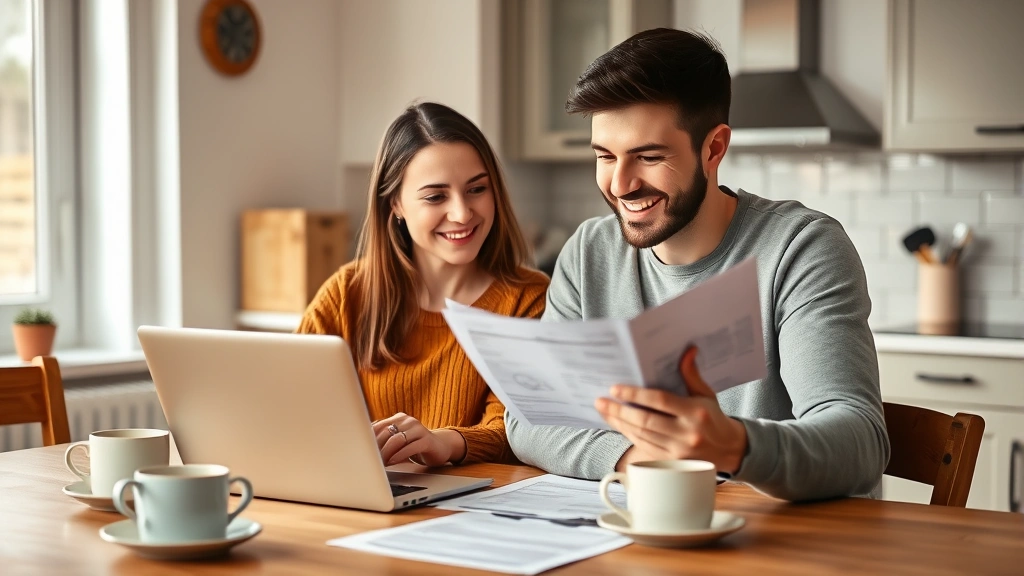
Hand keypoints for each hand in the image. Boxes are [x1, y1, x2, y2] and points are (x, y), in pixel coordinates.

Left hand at [371, 413, 464, 466]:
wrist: (440, 447)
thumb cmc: (415, 445)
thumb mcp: (399, 441)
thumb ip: (385, 440)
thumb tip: (364, 448)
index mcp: (399, 418)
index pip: (378, 426)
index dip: (369, 440)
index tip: (362, 452)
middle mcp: (409, 421)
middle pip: (386, 433)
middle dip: (376, 449)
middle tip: (370, 461)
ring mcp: (419, 429)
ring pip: (397, 440)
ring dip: (386, 453)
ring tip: (381, 463)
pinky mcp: (427, 440)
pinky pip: (410, 447)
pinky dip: (399, 455)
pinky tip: (393, 462)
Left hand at [596, 347, 747, 473]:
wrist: (730, 450)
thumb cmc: (713, 417)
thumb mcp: (706, 393)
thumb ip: (691, 374)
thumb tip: (687, 350)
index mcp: (695, 413)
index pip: (660, 401)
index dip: (635, 394)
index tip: (615, 388)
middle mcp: (687, 433)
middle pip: (645, 421)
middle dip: (619, 410)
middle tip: (600, 401)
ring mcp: (679, 451)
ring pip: (641, 435)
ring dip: (619, 422)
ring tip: (604, 410)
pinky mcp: (672, 462)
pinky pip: (644, 446)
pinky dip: (628, 434)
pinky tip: (618, 424)